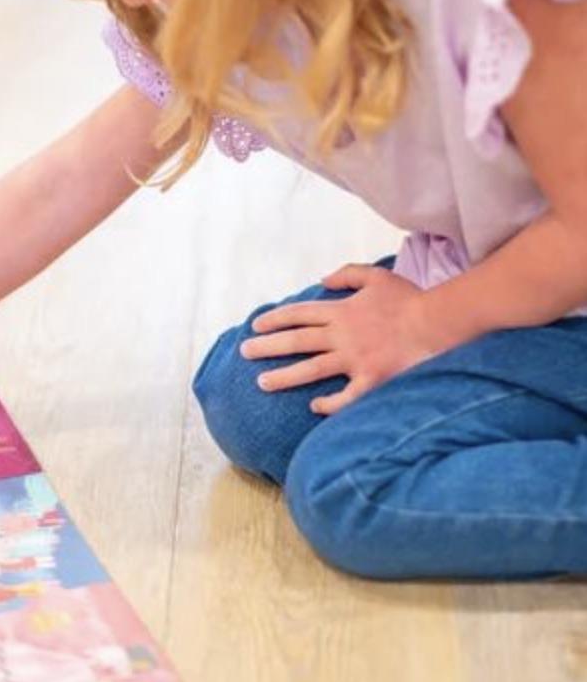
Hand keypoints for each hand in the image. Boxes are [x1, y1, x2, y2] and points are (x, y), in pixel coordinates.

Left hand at [240, 263, 439, 414]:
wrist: (438, 323)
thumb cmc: (410, 300)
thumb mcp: (377, 277)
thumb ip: (348, 274)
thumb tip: (321, 280)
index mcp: (342, 311)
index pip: (300, 314)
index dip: (275, 320)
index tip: (255, 327)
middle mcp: (342, 336)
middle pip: (297, 341)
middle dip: (267, 346)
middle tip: (244, 353)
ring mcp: (354, 360)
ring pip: (311, 369)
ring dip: (284, 376)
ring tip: (262, 382)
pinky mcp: (371, 380)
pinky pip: (345, 397)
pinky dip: (328, 403)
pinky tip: (314, 407)